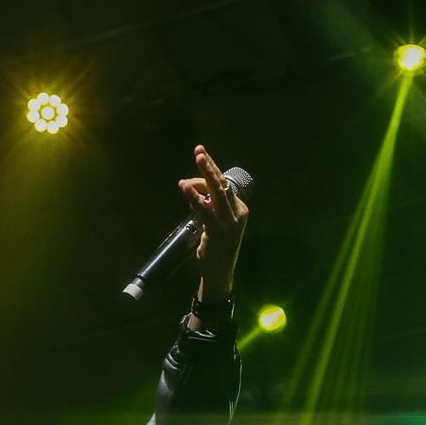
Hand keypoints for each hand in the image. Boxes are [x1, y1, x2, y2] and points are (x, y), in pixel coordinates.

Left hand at [177, 144, 248, 301]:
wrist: (219, 273)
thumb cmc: (216, 247)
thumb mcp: (216, 222)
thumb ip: (207, 205)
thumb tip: (192, 188)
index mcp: (240, 209)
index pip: (224, 184)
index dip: (212, 169)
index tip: (201, 153)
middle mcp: (238, 213)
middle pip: (222, 184)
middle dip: (209, 166)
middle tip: (199, 151)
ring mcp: (229, 222)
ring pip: (217, 192)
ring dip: (205, 174)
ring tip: (196, 160)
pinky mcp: (218, 231)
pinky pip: (204, 209)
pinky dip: (194, 197)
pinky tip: (185, 187)